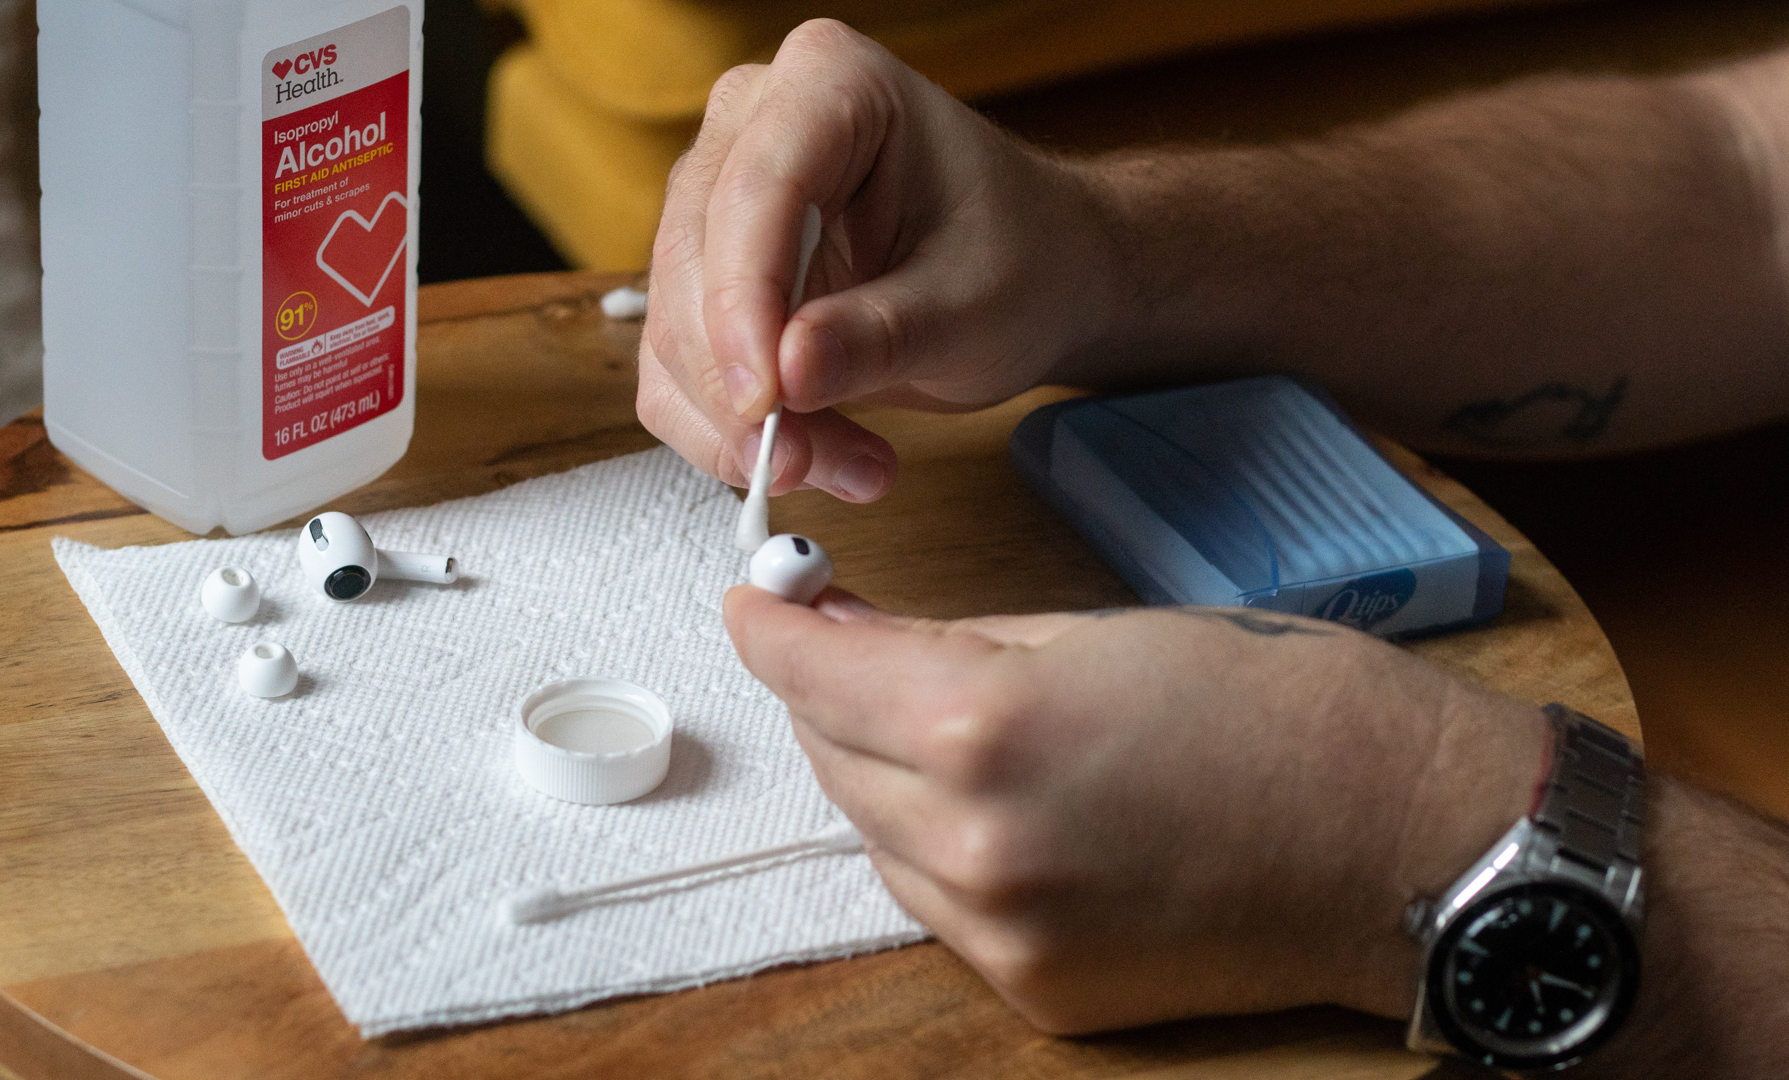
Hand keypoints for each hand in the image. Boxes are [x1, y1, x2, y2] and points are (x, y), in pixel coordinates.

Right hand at [637, 19, 1123, 500]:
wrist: (1035, 277)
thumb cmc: (1019, 258)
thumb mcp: (974, 306)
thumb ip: (882, 336)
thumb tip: (789, 373)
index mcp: (832, 83)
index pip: (755, 190)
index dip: (745, 302)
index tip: (768, 400)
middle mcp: (754, 125)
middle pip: (693, 259)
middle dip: (738, 381)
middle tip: (803, 462)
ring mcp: (718, 199)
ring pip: (672, 326)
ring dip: (739, 424)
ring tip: (847, 468)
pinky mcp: (706, 277)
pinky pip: (676, 367)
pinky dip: (727, 433)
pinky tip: (813, 458)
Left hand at [723, 585, 1547, 1032]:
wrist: (1407, 838)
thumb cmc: (1281, 702)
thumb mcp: (1101, 631)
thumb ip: (954, 638)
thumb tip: (854, 632)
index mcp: (984, 724)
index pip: (813, 671)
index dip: (770, 626)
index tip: (754, 600)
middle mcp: (975, 842)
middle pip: (830, 757)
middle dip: (831, 694)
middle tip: (852, 642)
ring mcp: (1003, 932)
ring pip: (874, 838)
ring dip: (882, 776)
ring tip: (945, 724)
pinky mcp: (1040, 991)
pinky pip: (939, 904)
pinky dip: (941, 849)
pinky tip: (998, 805)